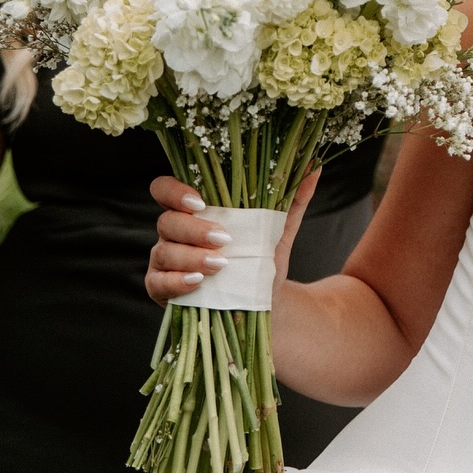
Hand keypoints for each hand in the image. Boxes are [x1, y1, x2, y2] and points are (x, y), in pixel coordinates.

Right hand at [145, 170, 319, 308]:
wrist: (263, 305)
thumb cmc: (262, 261)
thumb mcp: (278, 231)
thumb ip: (291, 199)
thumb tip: (313, 167)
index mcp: (193, 211)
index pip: (166, 189)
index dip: (175, 191)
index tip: (201, 200)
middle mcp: (173, 232)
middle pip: (166, 221)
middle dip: (194, 229)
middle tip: (224, 239)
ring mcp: (163, 261)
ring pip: (164, 252)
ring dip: (191, 257)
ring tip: (221, 264)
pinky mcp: (160, 289)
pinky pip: (158, 282)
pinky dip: (177, 281)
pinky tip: (198, 282)